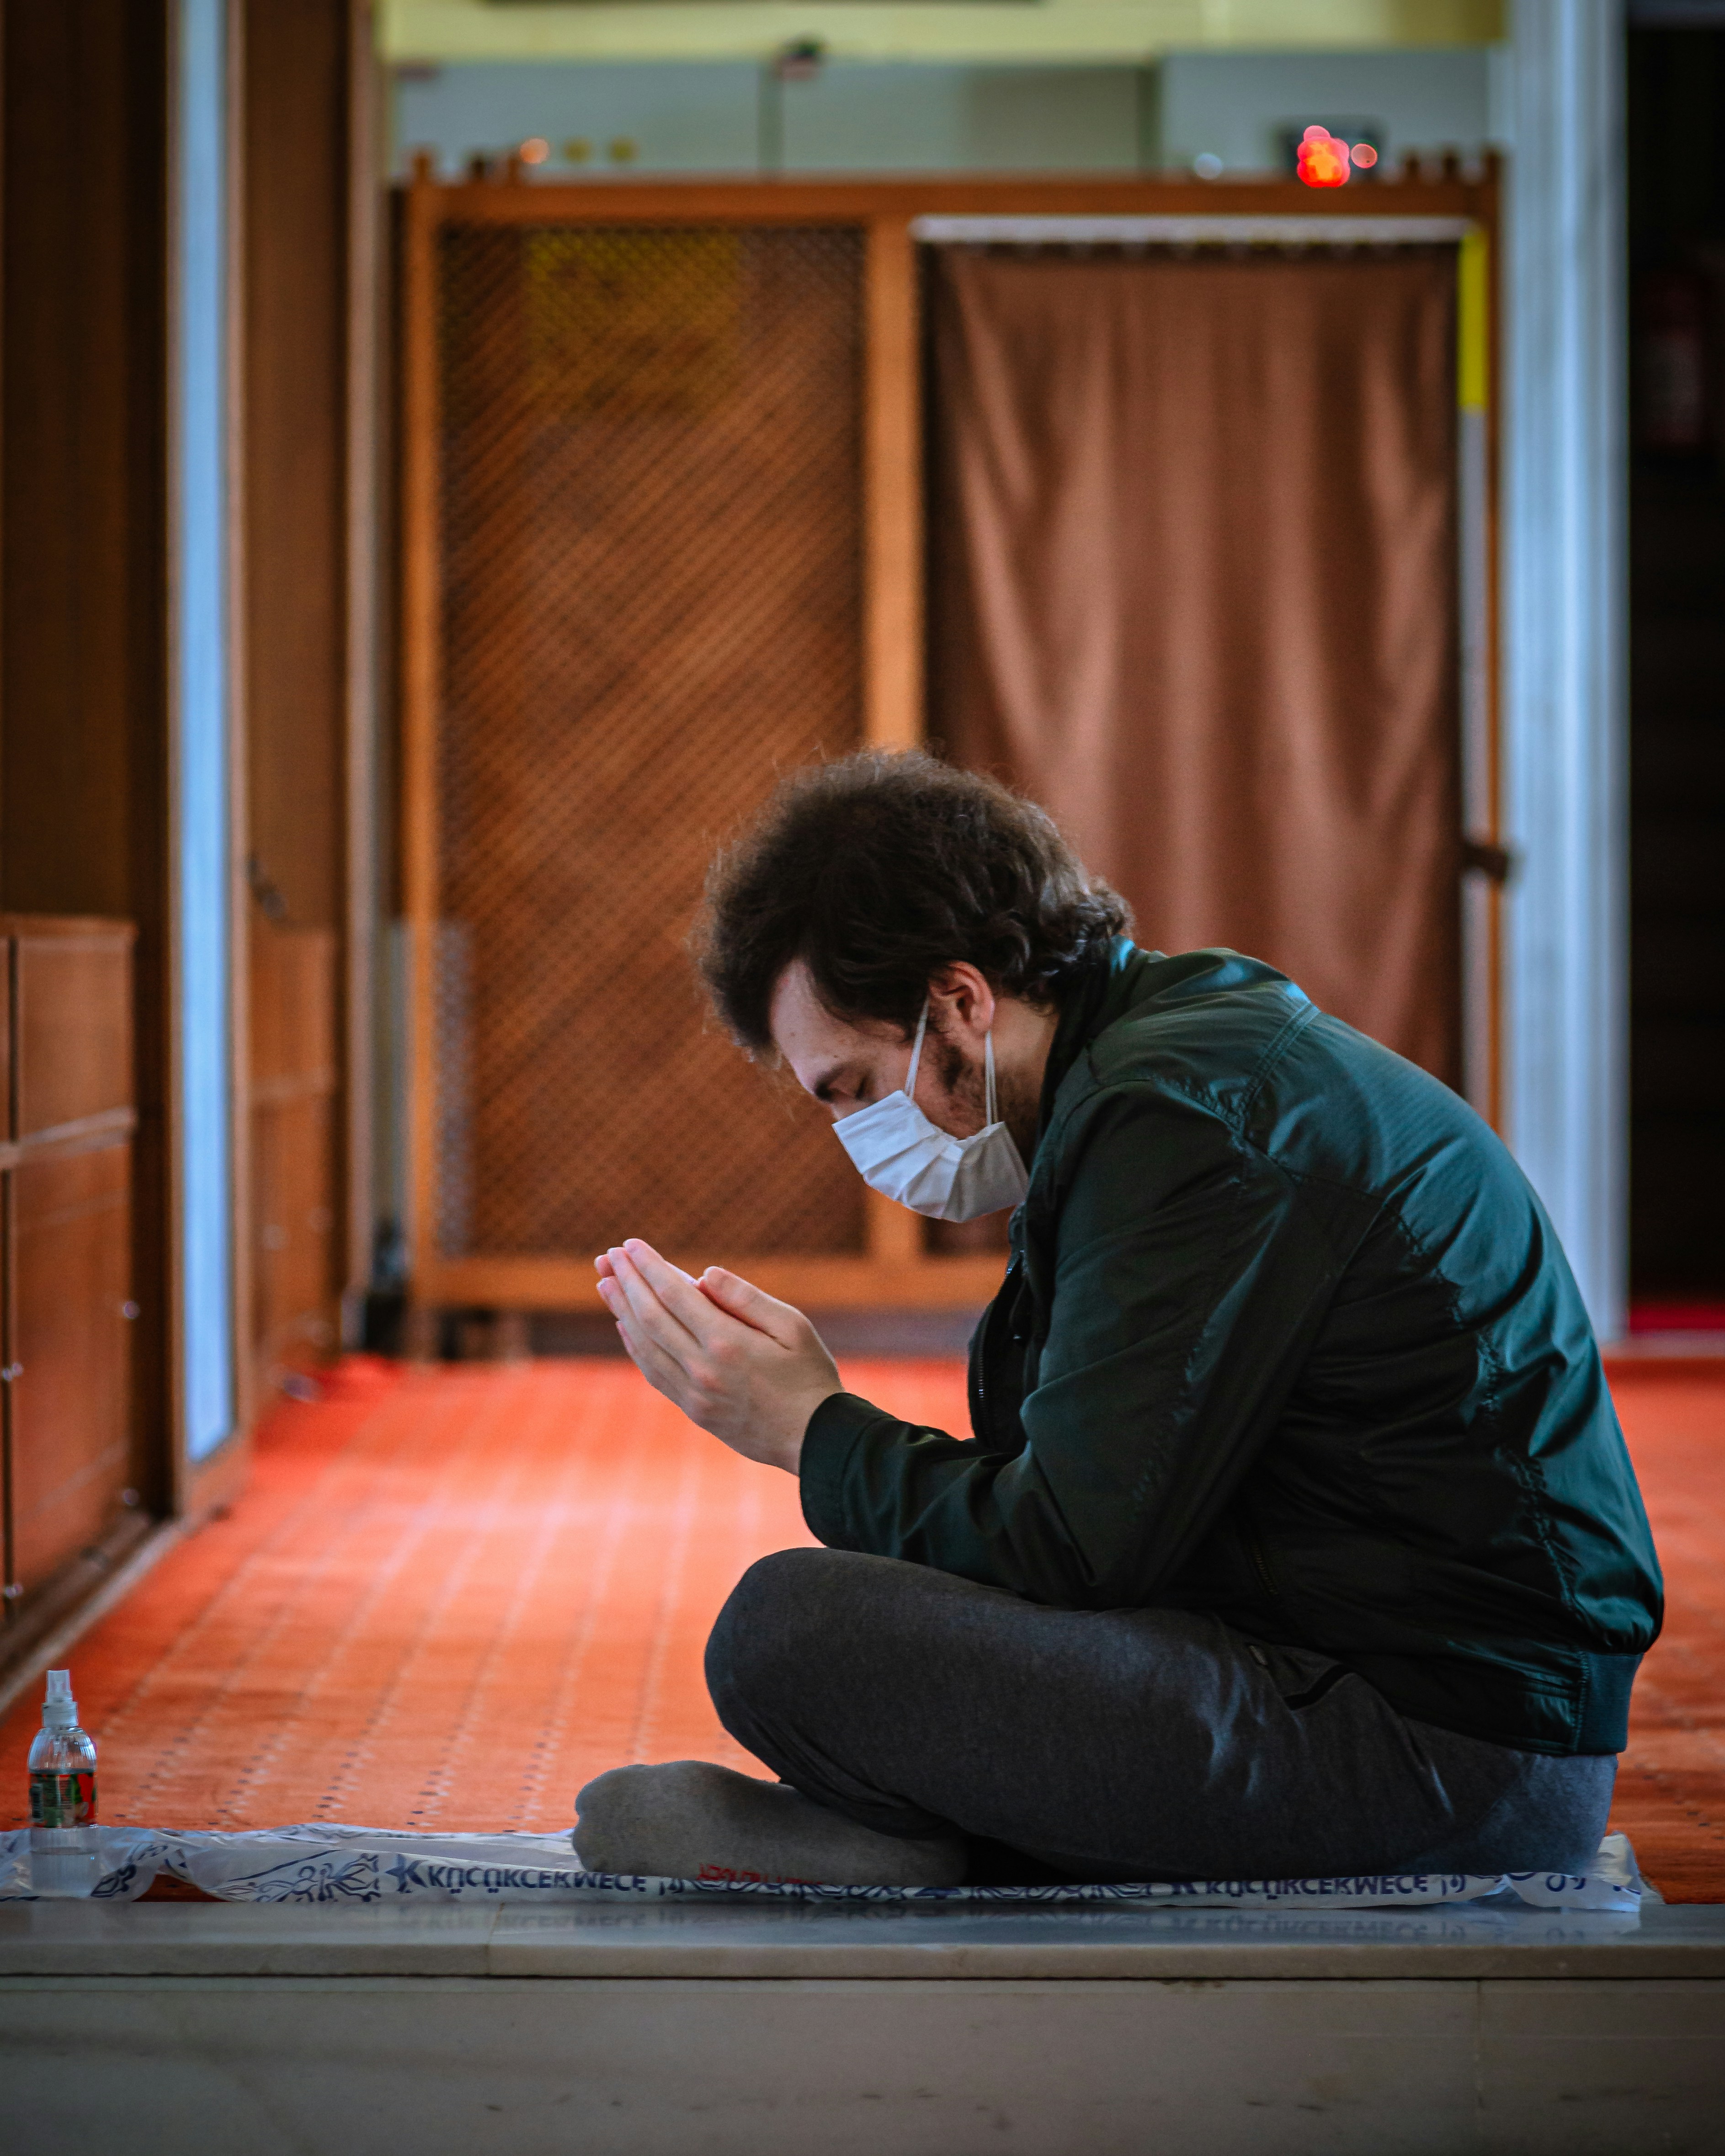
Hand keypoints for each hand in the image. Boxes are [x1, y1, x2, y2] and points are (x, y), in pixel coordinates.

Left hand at [594, 1239, 840, 1473]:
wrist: (816, 1440)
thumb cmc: (810, 1376)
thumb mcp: (792, 1326)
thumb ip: (746, 1299)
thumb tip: (704, 1274)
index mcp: (727, 1342)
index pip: (674, 1294)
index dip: (649, 1266)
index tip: (630, 1244)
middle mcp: (702, 1368)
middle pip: (650, 1316)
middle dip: (626, 1282)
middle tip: (607, 1256)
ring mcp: (694, 1393)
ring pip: (645, 1345)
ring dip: (622, 1310)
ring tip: (605, 1283)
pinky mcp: (694, 1410)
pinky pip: (654, 1372)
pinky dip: (635, 1345)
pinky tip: (625, 1326)